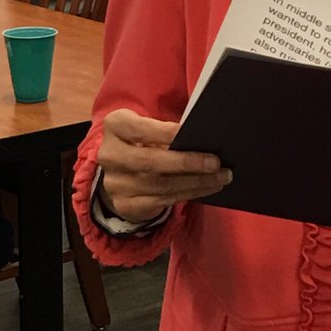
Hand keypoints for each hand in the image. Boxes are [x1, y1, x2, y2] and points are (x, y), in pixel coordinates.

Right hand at [96, 108, 231, 222]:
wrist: (121, 172)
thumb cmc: (144, 140)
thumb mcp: (148, 127)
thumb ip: (166, 130)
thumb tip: (203, 139)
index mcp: (116, 126)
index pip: (140, 129)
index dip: (166, 132)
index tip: (192, 133)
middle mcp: (110, 155)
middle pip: (150, 161)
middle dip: (187, 163)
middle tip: (215, 163)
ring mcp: (115, 183)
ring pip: (160, 185)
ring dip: (195, 182)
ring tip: (220, 177)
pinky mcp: (125, 204)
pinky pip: (162, 201)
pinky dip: (189, 194)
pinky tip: (207, 188)